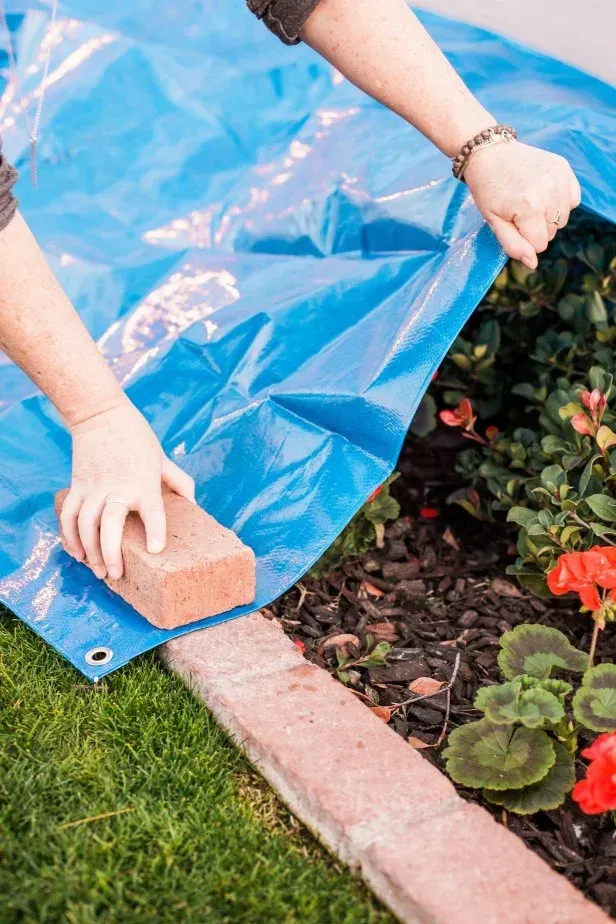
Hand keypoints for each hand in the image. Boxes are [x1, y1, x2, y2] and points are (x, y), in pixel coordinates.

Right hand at [59, 398, 194, 579]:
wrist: (101, 415)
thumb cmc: (137, 438)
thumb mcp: (163, 459)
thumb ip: (180, 483)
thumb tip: (194, 505)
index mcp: (143, 483)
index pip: (152, 511)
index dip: (155, 531)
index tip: (156, 549)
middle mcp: (116, 488)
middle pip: (109, 525)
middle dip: (110, 553)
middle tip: (116, 575)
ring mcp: (93, 488)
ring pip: (84, 525)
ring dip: (89, 552)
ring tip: (99, 572)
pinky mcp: (77, 487)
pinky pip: (68, 516)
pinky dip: (69, 537)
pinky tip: (77, 554)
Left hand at [464, 141, 581, 268]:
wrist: (489, 153)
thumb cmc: (488, 190)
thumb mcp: (493, 222)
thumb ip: (513, 245)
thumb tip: (532, 263)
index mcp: (529, 207)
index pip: (540, 245)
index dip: (525, 240)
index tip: (512, 224)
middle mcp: (549, 192)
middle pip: (553, 232)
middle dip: (536, 228)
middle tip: (518, 210)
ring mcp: (559, 178)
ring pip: (563, 218)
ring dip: (549, 216)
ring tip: (529, 200)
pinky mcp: (564, 168)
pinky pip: (573, 199)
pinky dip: (560, 201)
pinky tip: (543, 192)